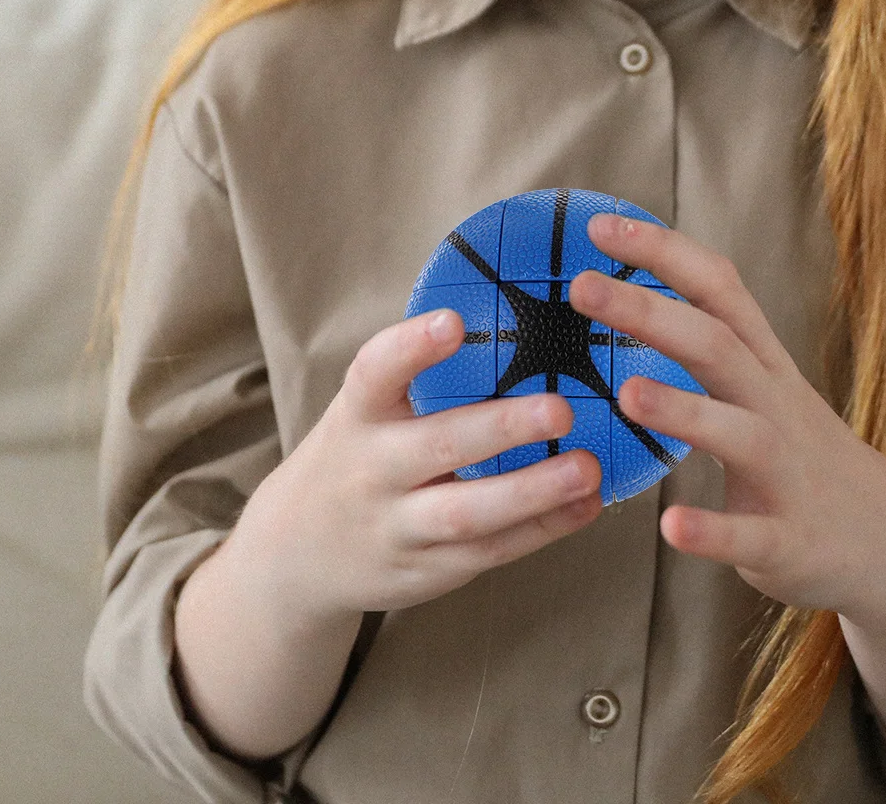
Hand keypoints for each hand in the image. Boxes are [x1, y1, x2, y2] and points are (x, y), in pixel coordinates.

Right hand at [232, 307, 603, 619]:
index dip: (410, 347)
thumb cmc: (357, 455)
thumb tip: (514, 315)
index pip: (374, 374)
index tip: (451, 321)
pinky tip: (586, 505)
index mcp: (358, 414)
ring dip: (533, 491)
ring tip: (586, 468)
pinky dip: (542, 529)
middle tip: (560, 408)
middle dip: (501, 428)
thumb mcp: (365, 411)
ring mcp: (397, 527)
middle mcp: (372, 470)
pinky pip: (489, 551)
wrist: (298, 552)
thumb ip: (418, 376)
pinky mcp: (427, 571)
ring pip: (467, 512)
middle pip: (436, 447)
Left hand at [570, 213, 885, 621]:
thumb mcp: (761, 383)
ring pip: (739, 433)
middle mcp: (775, 405)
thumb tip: (628, 293)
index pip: (718, 289)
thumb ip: (708, 342)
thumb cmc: (797, 450)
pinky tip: (672, 529)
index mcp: (763, 363)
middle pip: (716, 344)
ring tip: (627, 394)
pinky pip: (750, 535)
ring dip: (684, 411)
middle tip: (582, 286)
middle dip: (650, 312)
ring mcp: (787, 473)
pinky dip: (713, 531)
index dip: (663, 251)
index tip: (600, 224)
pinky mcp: (789, 539)